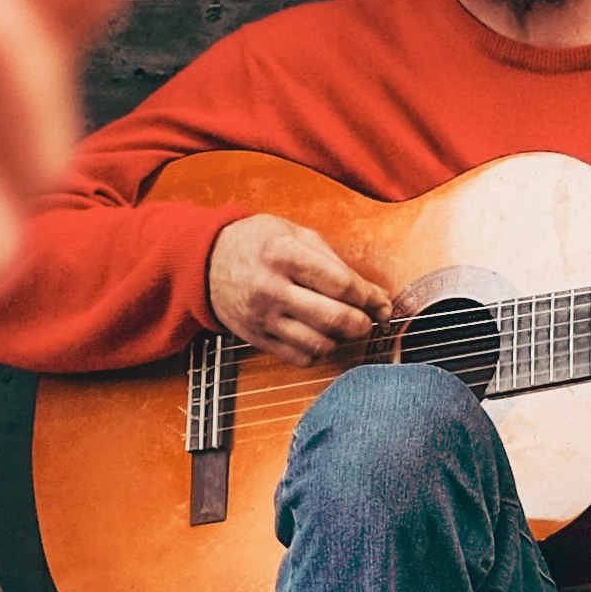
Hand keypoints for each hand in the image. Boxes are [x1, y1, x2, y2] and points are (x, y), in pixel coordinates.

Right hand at [207, 213, 394, 359]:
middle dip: (363, 323)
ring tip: (343, 326)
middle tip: (368, 318)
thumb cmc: (258, 243)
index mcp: (284, 254)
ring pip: (320, 344)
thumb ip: (336, 262)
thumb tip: (374, 295)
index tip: (383, 304)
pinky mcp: (256, 338)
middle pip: (335, 319)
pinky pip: (300, 358)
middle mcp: (271, 289)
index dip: (371, 299)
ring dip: (341, 340)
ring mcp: (262, 317)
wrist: (207, 261)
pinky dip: (319, 351)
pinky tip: (320, 335)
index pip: (341, 285)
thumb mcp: (296, 234)